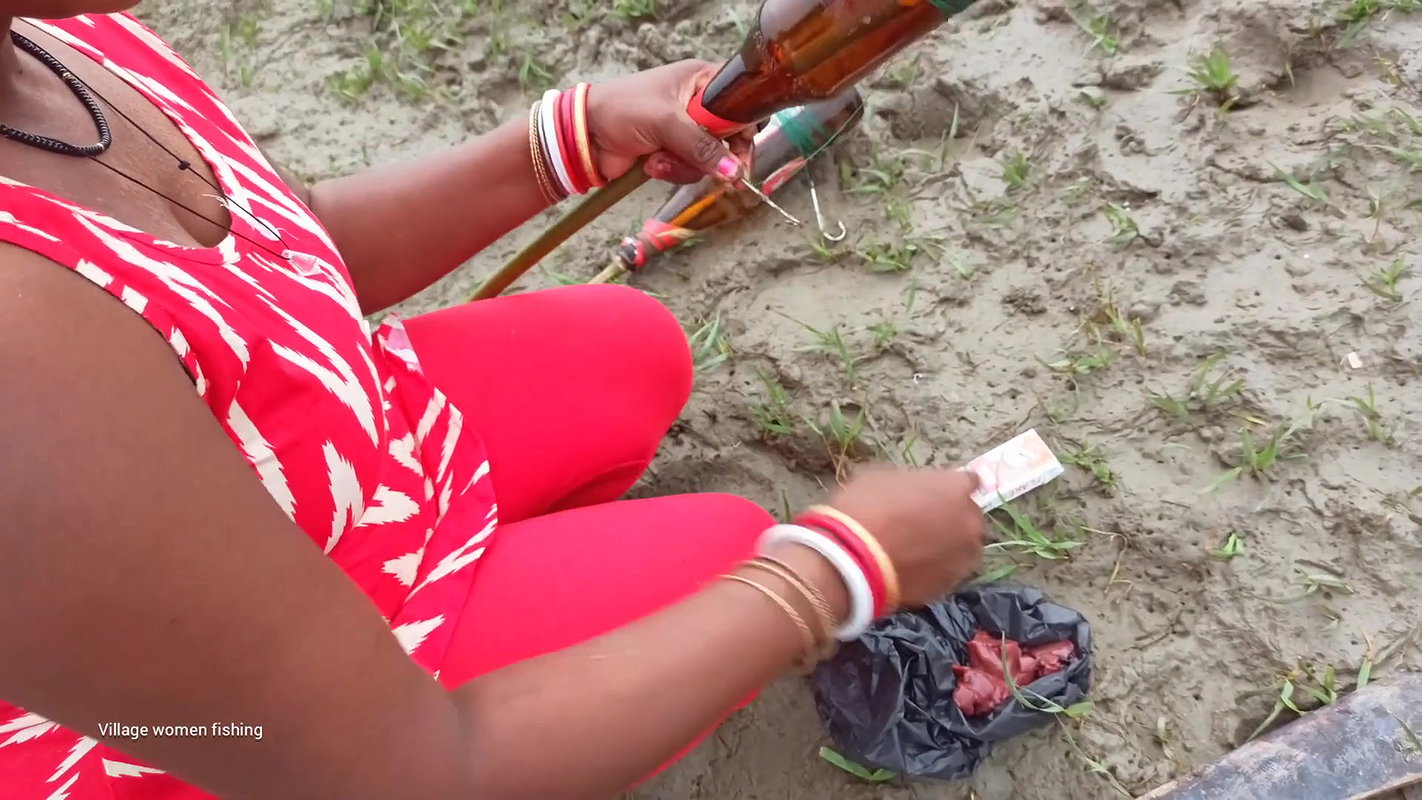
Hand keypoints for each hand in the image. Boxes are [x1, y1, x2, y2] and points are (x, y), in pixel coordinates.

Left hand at [585, 60, 757, 183]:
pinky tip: (652, 165)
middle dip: (721, 156)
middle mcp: (697, 103)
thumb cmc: (623, 110)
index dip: (746, 122)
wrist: (584, 135)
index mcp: (700, 80)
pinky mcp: (673, 153)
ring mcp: (685, 130)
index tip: (744, 146)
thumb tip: (734, 172)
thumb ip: (702, 146)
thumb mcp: (666, 122)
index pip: (739, 97)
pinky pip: (690, 169)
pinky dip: (672, 171)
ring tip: (660, 160)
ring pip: (709, 157)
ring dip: (685, 165)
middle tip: (731, 177)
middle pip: (729, 134)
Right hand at [826, 465, 985, 607]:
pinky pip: (947, 572)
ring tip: (919, 551)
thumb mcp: (882, 478)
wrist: (854, 560)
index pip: (969, 481)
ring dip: (948, 546)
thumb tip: (915, 491)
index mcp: (956, 488)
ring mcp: (963, 558)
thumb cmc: (865, 508)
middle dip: (953, 517)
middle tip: (925, 522)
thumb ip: (912, 482)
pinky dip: (935, 570)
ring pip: (963, 548)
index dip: (951, 487)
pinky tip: (912, 570)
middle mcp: (970, 522)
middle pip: (970, 517)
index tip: (937, 491)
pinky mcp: (949, 586)